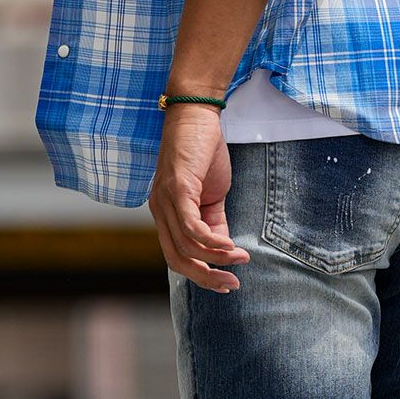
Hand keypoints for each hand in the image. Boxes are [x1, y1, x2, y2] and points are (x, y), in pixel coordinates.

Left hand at [148, 104, 249, 291]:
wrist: (197, 114)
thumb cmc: (203, 151)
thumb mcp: (211, 193)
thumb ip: (213, 221)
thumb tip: (224, 249)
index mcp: (165, 214)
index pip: (177, 256)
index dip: (200, 274)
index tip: (226, 283)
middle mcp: (159, 211)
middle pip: (177, 260)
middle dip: (205, 277)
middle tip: (231, 285)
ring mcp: (165, 200)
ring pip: (186, 246)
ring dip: (216, 259)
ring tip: (240, 260)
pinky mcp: (177, 188)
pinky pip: (191, 226)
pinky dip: (211, 241)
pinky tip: (230, 246)